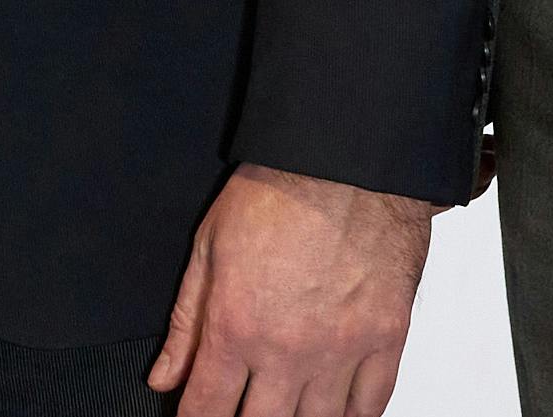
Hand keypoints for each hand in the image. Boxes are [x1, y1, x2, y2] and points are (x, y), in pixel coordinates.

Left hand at [147, 164, 432, 416]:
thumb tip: (165, 375)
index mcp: (237, 326)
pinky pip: (371, 405)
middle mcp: (289, 350)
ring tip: (284, 407)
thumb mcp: (208, 248)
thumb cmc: (278, 191)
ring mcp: (342, 350)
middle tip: (241, 406)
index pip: (207, 407)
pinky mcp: (387, 339)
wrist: (347, 161)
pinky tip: (335, 413)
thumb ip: (186, 322)